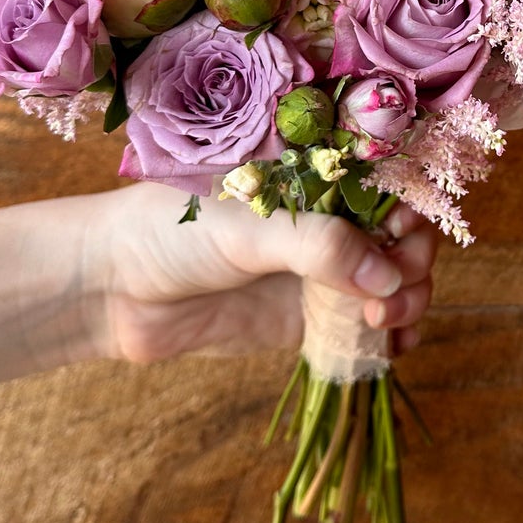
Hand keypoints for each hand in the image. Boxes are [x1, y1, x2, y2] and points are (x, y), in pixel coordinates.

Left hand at [82, 182, 437, 365]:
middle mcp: (322, 220)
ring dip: (408, 302)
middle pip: (399, 238)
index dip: (410, 210)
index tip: (407, 239)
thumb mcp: (248, 229)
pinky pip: (360, 326)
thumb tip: (390, 278)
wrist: (109, 289)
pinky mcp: (302, 318)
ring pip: (389, 284)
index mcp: (311, 176)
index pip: (385, 185)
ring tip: (388, 324)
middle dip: (413, 264)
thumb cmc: (169, 232)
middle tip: (396, 293)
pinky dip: (387, 336)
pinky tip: (392, 346)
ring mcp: (315, 271)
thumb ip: (320, 247)